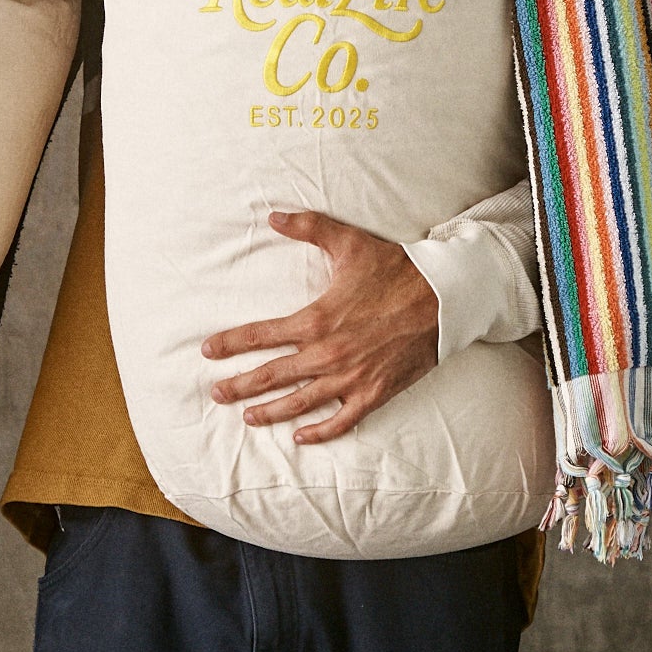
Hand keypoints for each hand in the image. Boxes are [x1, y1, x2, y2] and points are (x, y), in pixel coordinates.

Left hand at [200, 210, 441, 443]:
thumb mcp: (348, 242)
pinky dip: (319, 432)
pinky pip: (341, 421)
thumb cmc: (395, 269)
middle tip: (216, 393)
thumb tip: (272, 215)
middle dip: (239, 386)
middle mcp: (327, 354)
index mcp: (315, 320)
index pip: (259, 336)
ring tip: (248, 417)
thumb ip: (307, 227)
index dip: (230, 344)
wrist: (444, 297)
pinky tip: (301, 436)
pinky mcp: (374, 392)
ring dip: (270, 412)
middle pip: (271, 376)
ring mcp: (350, 378)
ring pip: (300, 403)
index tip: (208, 351)